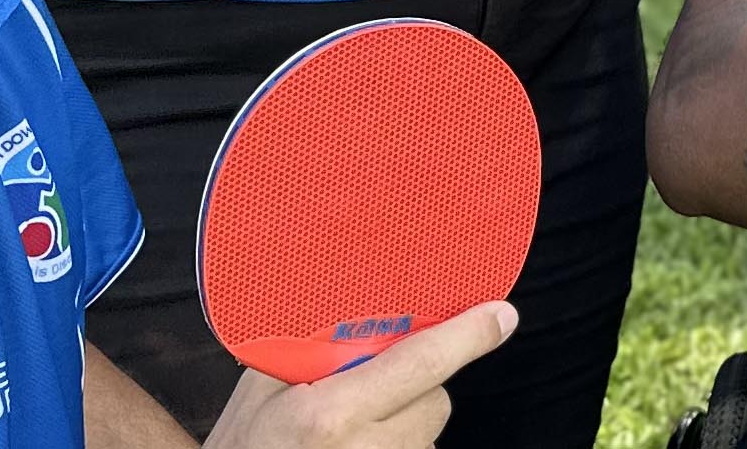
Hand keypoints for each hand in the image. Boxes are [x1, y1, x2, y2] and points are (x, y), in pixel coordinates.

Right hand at [202, 300, 513, 448]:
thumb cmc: (245, 445)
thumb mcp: (263, 388)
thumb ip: (314, 349)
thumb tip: (364, 311)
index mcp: (332, 415)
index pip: (419, 364)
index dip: (466, 336)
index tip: (501, 316)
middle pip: (433, 396)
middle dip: (410, 383)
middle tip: (357, 391)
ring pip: (428, 428)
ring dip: (402, 420)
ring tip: (347, 433)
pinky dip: (397, 445)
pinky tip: (354, 448)